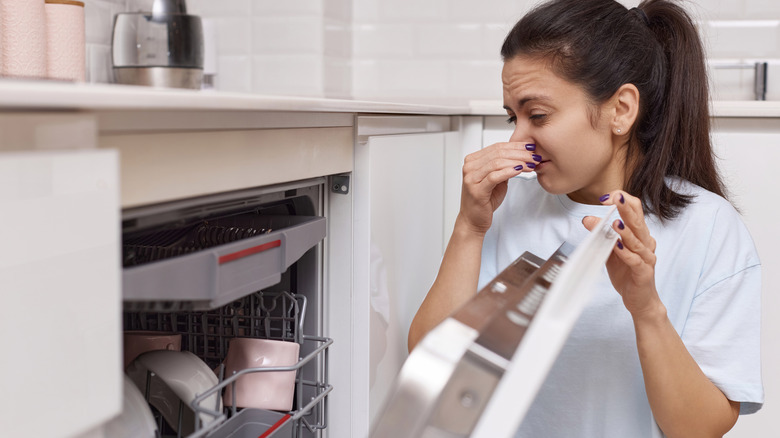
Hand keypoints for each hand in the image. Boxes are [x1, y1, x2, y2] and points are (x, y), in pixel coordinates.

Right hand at [459, 141, 538, 233]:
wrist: (473, 220)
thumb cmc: (484, 201)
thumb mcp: (496, 179)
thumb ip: (503, 166)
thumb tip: (522, 155)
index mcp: (473, 161)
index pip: (497, 147)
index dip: (516, 146)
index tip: (530, 148)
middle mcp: (469, 167)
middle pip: (498, 153)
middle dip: (520, 154)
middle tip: (534, 157)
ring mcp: (471, 178)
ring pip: (497, 163)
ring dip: (518, 162)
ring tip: (531, 165)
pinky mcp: (476, 190)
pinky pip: (494, 177)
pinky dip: (509, 172)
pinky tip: (520, 170)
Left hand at [582, 191, 662, 317]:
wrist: (640, 299)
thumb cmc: (627, 273)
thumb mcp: (610, 250)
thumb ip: (601, 235)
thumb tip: (587, 218)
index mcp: (639, 234)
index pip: (635, 211)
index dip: (623, 201)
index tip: (606, 197)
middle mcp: (645, 243)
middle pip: (638, 221)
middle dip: (626, 208)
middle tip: (616, 197)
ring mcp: (647, 257)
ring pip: (637, 241)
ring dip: (626, 231)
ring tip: (615, 222)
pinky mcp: (643, 272)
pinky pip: (635, 261)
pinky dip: (626, 253)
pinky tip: (617, 247)